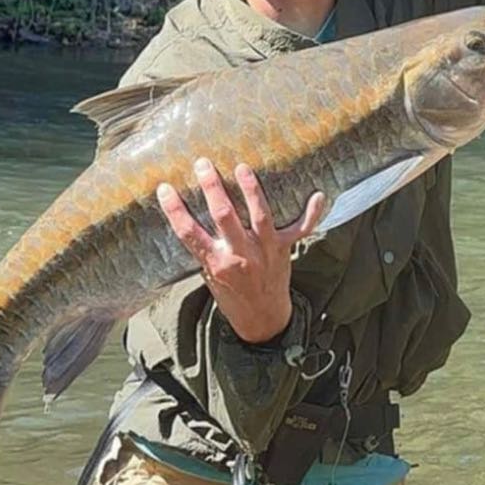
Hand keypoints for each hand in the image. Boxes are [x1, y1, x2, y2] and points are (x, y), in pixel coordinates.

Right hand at [157, 158, 325, 343]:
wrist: (262, 320)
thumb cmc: (232, 295)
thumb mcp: (210, 275)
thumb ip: (205, 248)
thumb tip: (191, 215)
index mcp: (216, 263)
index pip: (189, 233)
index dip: (175, 210)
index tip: (165, 188)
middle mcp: (240, 255)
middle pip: (224, 216)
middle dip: (212, 188)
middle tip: (203, 164)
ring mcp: (265, 251)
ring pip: (260, 216)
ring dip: (251, 190)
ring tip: (242, 168)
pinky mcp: (284, 249)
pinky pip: (302, 229)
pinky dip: (312, 214)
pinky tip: (319, 195)